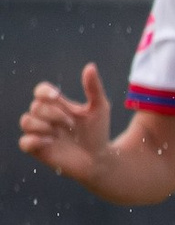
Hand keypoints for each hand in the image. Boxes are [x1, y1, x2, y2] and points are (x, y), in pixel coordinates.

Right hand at [19, 63, 111, 182]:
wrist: (99, 159)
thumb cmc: (98, 132)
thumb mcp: (100, 109)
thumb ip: (94, 88)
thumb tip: (90, 66)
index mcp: (57, 105)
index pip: (41, 91)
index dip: (44, 91)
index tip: (56, 96)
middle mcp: (45, 117)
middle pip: (36, 106)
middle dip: (53, 113)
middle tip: (71, 124)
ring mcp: (40, 133)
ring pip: (26, 121)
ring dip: (44, 126)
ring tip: (60, 134)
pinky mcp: (37, 149)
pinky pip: (24, 141)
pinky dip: (35, 140)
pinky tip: (51, 143)